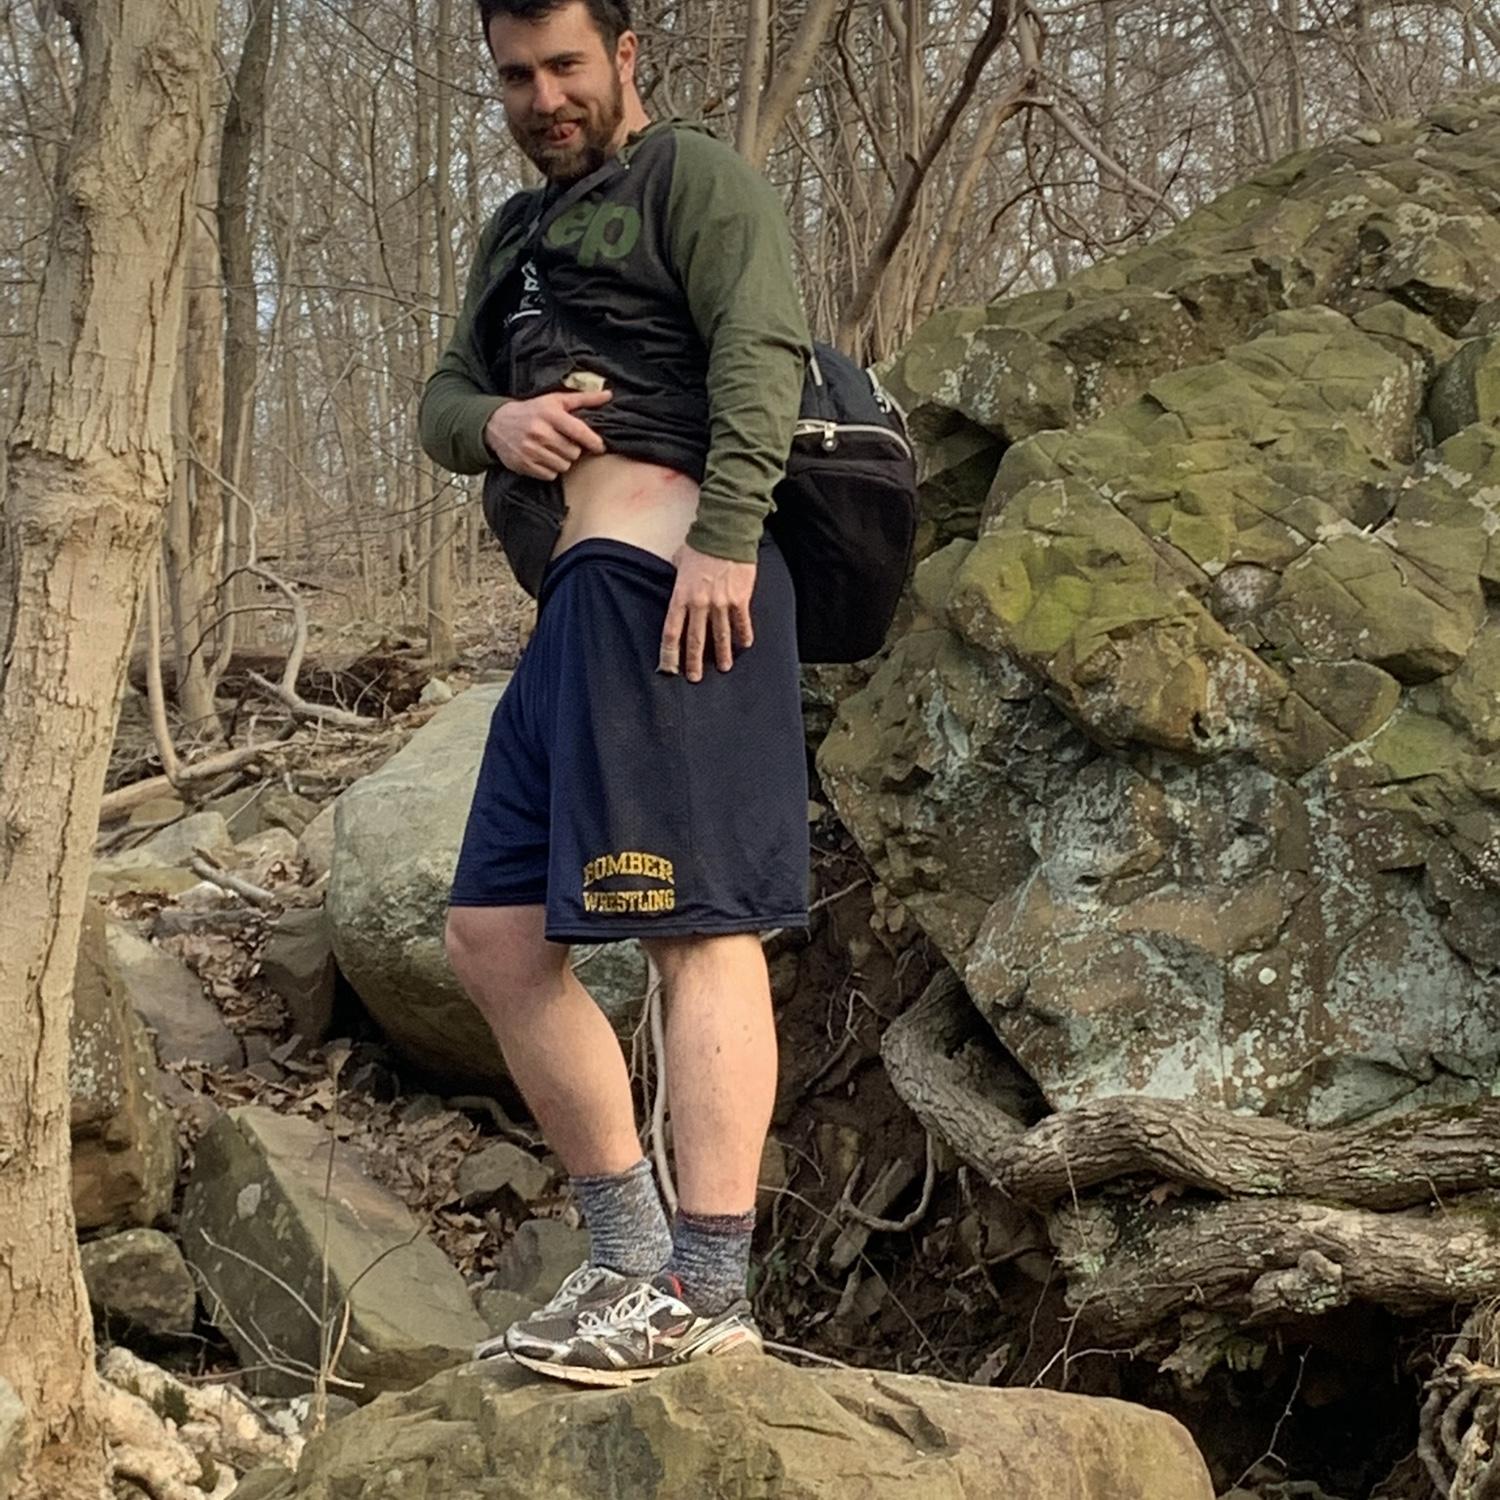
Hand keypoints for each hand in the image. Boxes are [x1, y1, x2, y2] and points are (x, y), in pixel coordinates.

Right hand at [483, 389, 610, 478]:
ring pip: (563, 466)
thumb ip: (583, 399)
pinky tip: (543, 458)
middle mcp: (539, 432)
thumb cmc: (533, 411)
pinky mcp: (524, 464)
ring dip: (562, 461)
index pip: (579, 431)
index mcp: (549, 414)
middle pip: (574, 453)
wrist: (497, 423)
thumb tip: (608, 395)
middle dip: (573, 450)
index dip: (593, 442)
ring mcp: (530, 450)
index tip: (600, 447)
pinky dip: (550, 469)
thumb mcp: (555, 400)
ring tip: (552, 450)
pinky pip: (550, 475)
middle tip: (564, 443)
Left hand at [659, 544, 756, 681]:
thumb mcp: (679, 560)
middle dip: (694, 662)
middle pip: (695, 640)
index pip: (672, 632)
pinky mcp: (740, 599)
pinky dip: (743, 635)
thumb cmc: (700, 544)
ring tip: (723, 668)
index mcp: (680, 596)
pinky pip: (742, 623)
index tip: (670, 669)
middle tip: (695, 678)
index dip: (670, 653)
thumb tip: (676, 581)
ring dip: (722, 654)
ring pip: (721, 636)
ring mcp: (721, 603)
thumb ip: (677, 577)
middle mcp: (699, 604)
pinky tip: (745, 645)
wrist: (725, 532)